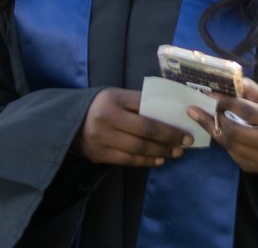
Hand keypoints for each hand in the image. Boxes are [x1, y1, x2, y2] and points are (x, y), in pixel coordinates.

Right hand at [76, 88, 191, 166]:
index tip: (185, 132)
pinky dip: (145, 161)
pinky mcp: (99, 155)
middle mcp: (105, 121)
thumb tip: (170, 114)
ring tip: (174, 153)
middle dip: (167, 141)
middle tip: (184, 145)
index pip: (146, 115)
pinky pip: (127, 160)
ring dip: (159, 153)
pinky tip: (158, 160)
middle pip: (143, 134)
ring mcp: (101, 140)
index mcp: (113, 102)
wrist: (72, 121)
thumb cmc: (103, 105)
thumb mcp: (119, 96)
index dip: (168, 126)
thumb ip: (141, 103)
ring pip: (136, 150)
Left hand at [188, 79, 257, 173]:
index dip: (227, 102)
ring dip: (214, 129)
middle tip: (205, 108)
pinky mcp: (252, 167)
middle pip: (235, 132)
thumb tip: (227, 81)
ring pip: (229, 145)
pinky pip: (231, 154)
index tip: (210, 94)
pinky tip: (219, 131)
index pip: (248, 111)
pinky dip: (223, 141)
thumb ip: (249, 89)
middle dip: (216, 118)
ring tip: (205, 117)